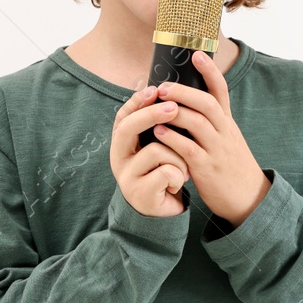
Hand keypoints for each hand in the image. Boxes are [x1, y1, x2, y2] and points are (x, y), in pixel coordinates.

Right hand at [110, 80, 191, 216]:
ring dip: (178, 158)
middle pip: (129, 128)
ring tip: (183, 169)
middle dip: (152, 114)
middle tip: (173, 108)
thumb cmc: (162, 173)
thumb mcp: (157, 147)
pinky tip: (177, 184)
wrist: (162, 212)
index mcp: (122, 145)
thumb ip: (158, 126)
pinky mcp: (141, 194)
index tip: (155, 89)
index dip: (137, 101)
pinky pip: (167, 173)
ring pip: (156, 151)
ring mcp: (127, 177)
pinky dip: (179, 176)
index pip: (123, 116)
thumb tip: (167, 92)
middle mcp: (119, 158)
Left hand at [149, 50, 269, 228]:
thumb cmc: (230, 165)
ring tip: (155, 105)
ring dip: (175, 112)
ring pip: (199, 124)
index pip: (222, 91)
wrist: (248, 198)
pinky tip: (158, 132)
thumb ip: (210, 121)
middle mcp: (224, 132)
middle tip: (163, 86)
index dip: (210, 71)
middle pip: (208, 104)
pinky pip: (189, 150)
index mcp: (227, 122)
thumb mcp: (226, 138)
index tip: (197, 53)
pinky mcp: (208, 169)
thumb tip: (185, 101)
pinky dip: (173, 139)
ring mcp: (218, 150)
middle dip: (184, 92)